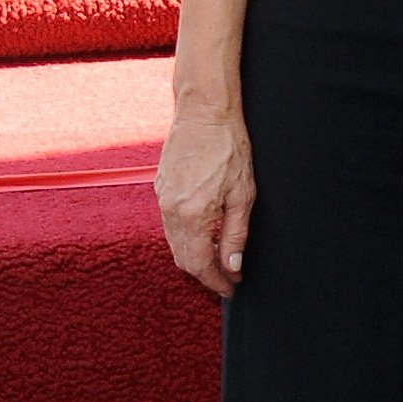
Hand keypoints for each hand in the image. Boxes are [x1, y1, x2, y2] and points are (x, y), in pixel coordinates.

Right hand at [158, 92, 254, 297]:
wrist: (204, 113)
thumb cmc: (229, 147)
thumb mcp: (243, 194)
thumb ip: (235, 234)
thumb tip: (232, 265)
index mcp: (191, 214)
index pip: (198, 263)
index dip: (215, 281)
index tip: (231, 288)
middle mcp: (170, 210)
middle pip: (182, 258)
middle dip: (204, 273)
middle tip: (228, 277)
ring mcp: (161, 198)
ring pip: (174, 242)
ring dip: (195, 255)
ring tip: (220, 256)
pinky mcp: (160, 189)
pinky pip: (170, 224)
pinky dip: (186, 236)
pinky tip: (206, 232)